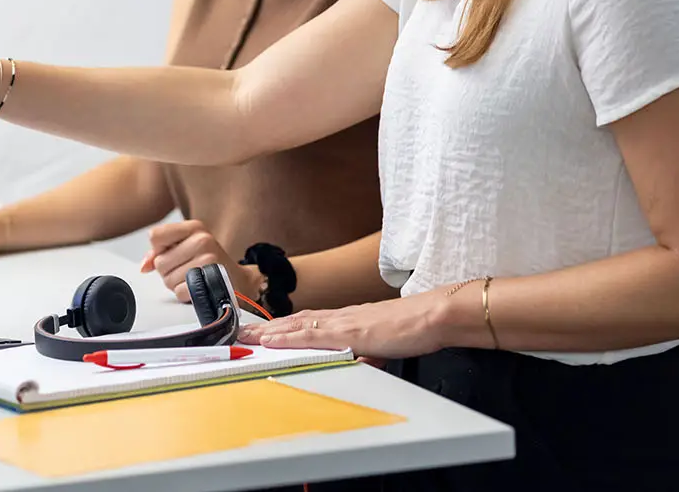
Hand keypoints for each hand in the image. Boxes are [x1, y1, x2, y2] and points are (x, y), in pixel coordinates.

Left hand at [138, 219, 261, 305]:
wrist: (238, 280)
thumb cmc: (209, 263)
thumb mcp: (186, 247)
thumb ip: (160, 252)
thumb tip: (145, 266)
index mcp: (194, 227)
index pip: (155, 236)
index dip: (159, 250)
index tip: (173, 253)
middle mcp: (202, 239)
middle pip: (160, 262)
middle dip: (169, 271)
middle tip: (187, 269)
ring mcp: (207, 259)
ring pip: (168, 279)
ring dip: (177, 284)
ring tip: (194, 278)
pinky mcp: (209, 279)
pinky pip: (179, 292)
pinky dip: (185, 294)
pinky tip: (198, 287)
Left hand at [236, 293, 451, 361]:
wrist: (434, 316)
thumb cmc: (416, 328)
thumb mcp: (386, 344)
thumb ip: (369, 352)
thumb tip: (361, 361)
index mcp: (351, 319)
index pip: (311, 321)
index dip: (286, 326)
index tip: (266, 330)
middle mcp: (343, 316)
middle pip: (297, 321)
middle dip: (269, 328)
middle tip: (244, 333)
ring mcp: (344, 323)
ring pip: (298, 326)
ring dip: (270, 331)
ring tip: (247, 337)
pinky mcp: (349, 333)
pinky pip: (311, 336)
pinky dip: (287, 338)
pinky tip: (271, 341)